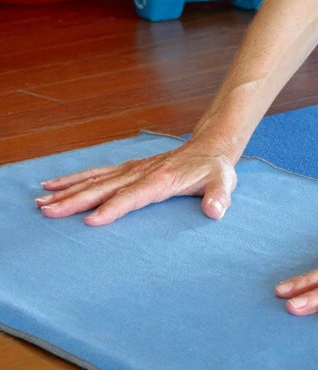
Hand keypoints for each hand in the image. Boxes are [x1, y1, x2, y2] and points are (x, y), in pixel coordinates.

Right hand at [35, 138, 236, 225]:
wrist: (210, 147)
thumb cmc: (215, 169)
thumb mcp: (224, 182)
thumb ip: (219, 197)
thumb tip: (215, 211)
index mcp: (162, 179)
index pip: (134, 196)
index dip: (114, 208)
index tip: (91, 221)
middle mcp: (142, 172)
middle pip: (105, 188)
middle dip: (76, 200)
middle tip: (49, 212)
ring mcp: (133, 169)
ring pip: (95, 180)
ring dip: (68, 190)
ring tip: (41, 201)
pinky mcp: (129, 169)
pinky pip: (98, 173)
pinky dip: (75, 179)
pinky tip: (54, 185)